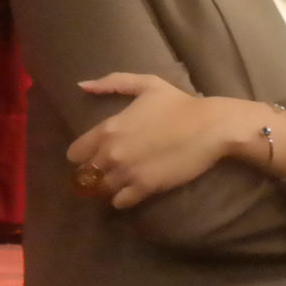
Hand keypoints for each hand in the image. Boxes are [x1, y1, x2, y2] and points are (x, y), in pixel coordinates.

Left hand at [68, 73, 227, 208]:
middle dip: (95, 172)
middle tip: (110, 169)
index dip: (84, 154)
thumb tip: (82, 85)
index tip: (96, 154)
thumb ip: (113, 82)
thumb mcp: (147, 84)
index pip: (74, 154)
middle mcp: (111, 154)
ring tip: (122, 181)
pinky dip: (122, 199)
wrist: (211, 127)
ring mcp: (127, 173)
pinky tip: (132, 190)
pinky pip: (120, 202)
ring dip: (109, 186)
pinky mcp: (145, 188)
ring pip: (101, 190)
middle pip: (86, 175)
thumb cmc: (180, 104)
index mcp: (107, 129)